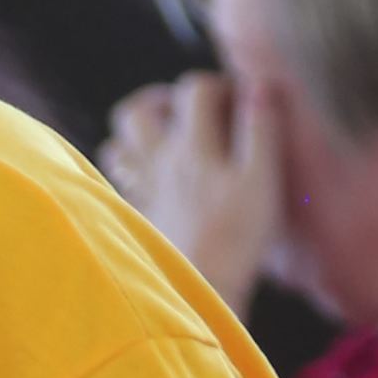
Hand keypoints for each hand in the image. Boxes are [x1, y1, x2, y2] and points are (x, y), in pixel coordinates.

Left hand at [100, 70, 278, 311]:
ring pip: (116, 145)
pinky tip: (147, 180)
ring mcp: (140, 192)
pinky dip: (126, 174)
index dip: (217, 86)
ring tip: (163, 141)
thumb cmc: (236, 238)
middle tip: (187, 113)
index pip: (195, 90)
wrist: (200, 291)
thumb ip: (261, 130)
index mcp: (193, 146)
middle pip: (138, 110)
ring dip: (136, 135)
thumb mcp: (261, 180)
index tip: (236, 101)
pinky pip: (115, 186)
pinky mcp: (134, 220)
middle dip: (162, 100)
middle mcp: (158, 163)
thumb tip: (260, 85)